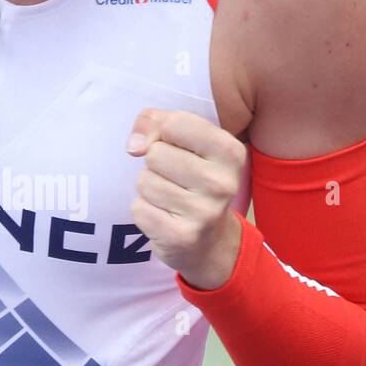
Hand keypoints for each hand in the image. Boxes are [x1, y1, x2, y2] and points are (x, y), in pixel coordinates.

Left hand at [126, 108, 246, 289]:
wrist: (211, 241)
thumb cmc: (194, 181)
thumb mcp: (188, 144)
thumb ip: (157, 123)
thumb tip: (135, 145)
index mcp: (230, 152)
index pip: (175, 123)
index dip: (162, 132)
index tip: (172, 146)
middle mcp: (222, 182)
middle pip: (155, 153)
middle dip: (155, 165)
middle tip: (175, 180)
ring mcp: (204, 212)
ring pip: (144, 181)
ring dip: (148, 188)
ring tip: (170, 199)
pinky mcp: (182, 236)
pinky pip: (138, 208)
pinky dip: (144, 211)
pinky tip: (164, 217)